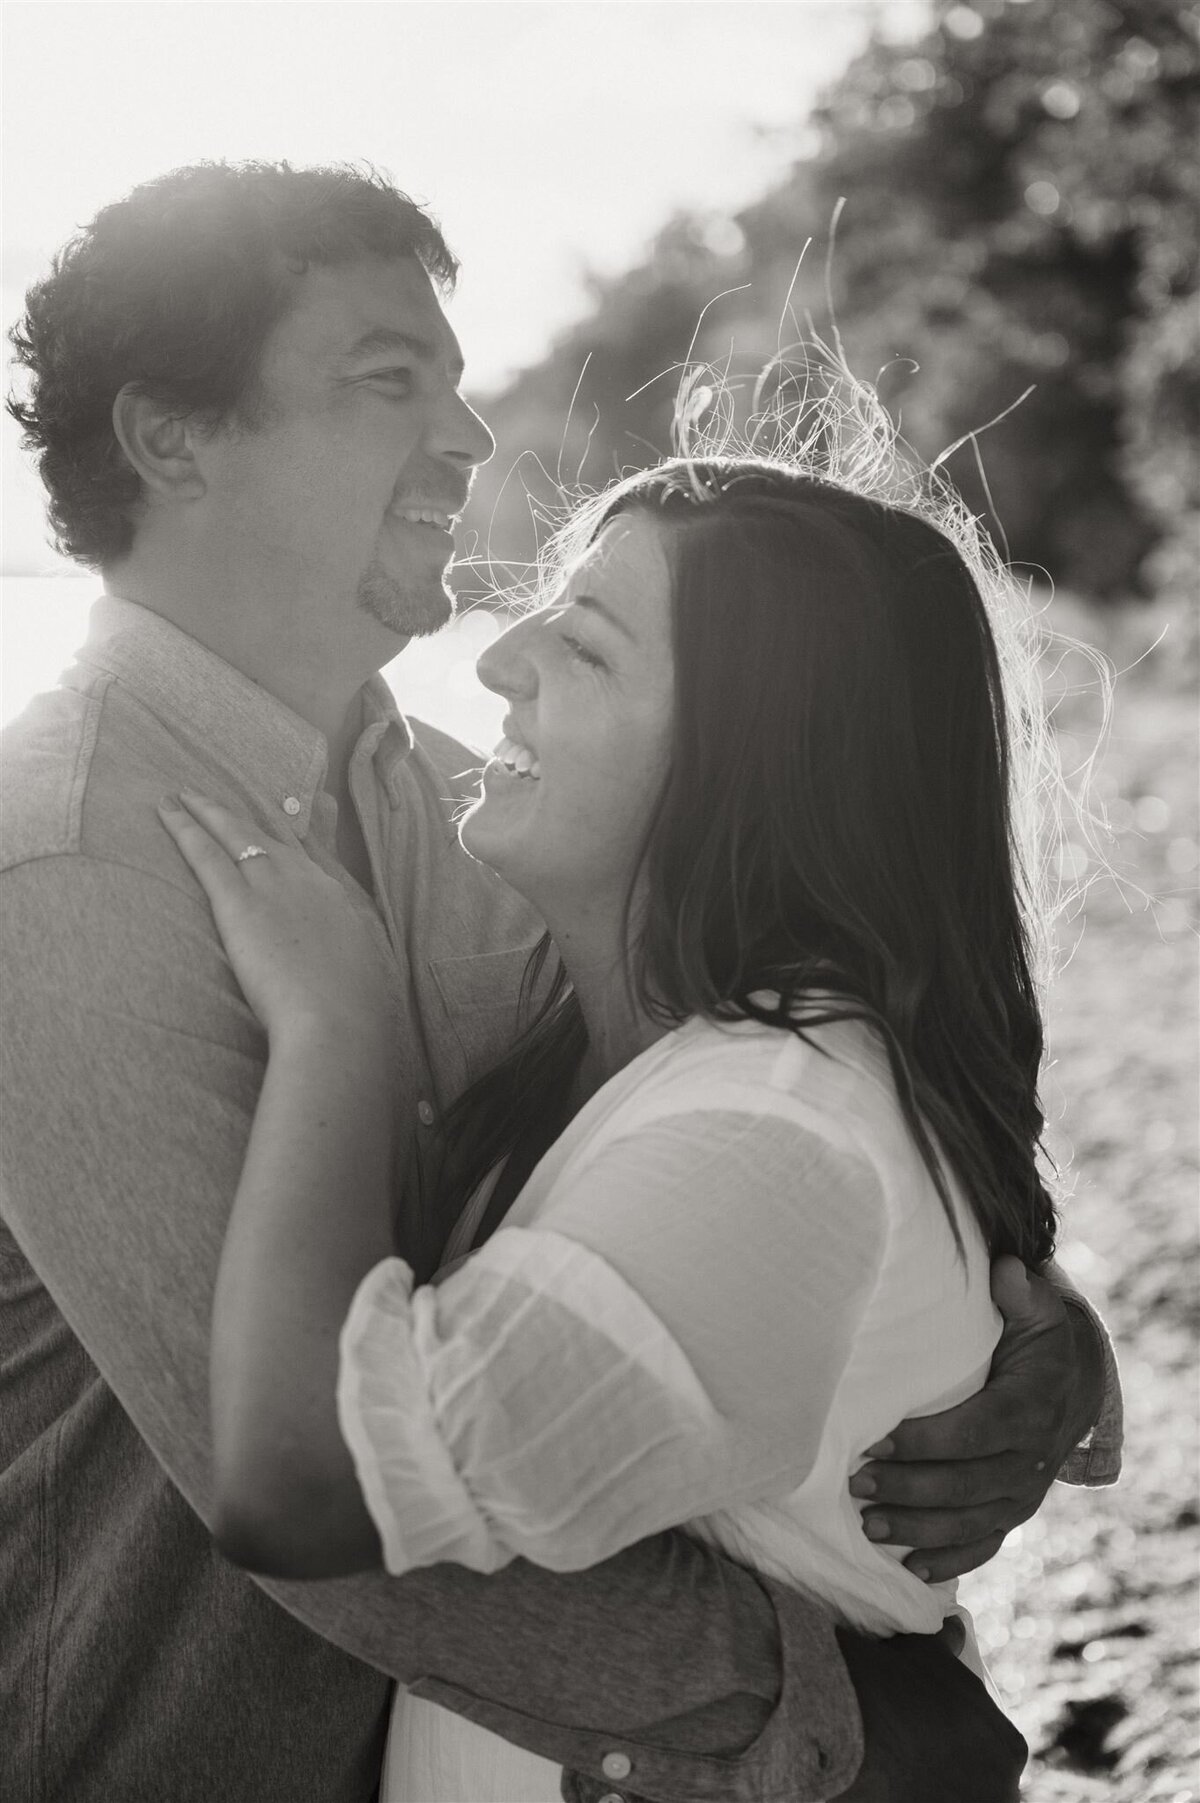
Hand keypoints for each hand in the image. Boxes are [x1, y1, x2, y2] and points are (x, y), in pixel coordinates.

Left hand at [158, 791, 391, 1040]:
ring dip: (206, 811)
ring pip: (235, 835)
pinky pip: (207, 856)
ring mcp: (273, 886)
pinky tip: (167, 812)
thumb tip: (346, 959)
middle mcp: (306, 880)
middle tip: (212, 795)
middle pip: (269, 835)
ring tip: (180, 795)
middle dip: (239, 814)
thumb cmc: (354, 1007)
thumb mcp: (368, 964)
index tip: (295, 804)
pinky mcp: (239, 903)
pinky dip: (185, 829)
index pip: (312, 851)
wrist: (337, 1019)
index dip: (298, 827)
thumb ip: (352, 949)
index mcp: (337, 896)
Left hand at [848, 1257, 1104, 1581]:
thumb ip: (1020, 1294)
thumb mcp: (1037, 1311)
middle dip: (910, 1489)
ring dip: (919, 1530)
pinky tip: (911, 1569)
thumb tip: (1003, 1270)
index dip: (929, 1441)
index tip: (879, 1440)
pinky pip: (986, 1546)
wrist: (1076, 1384)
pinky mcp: (1014, 1513)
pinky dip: (951, 1561)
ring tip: (869, 1528)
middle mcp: (1031, 1460)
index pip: (978, 1432)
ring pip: (972, 1523)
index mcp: (1031, 1408)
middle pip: (967, 1486)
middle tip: (857, 1484)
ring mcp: (1024, 1493)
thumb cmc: (1039, 1340)